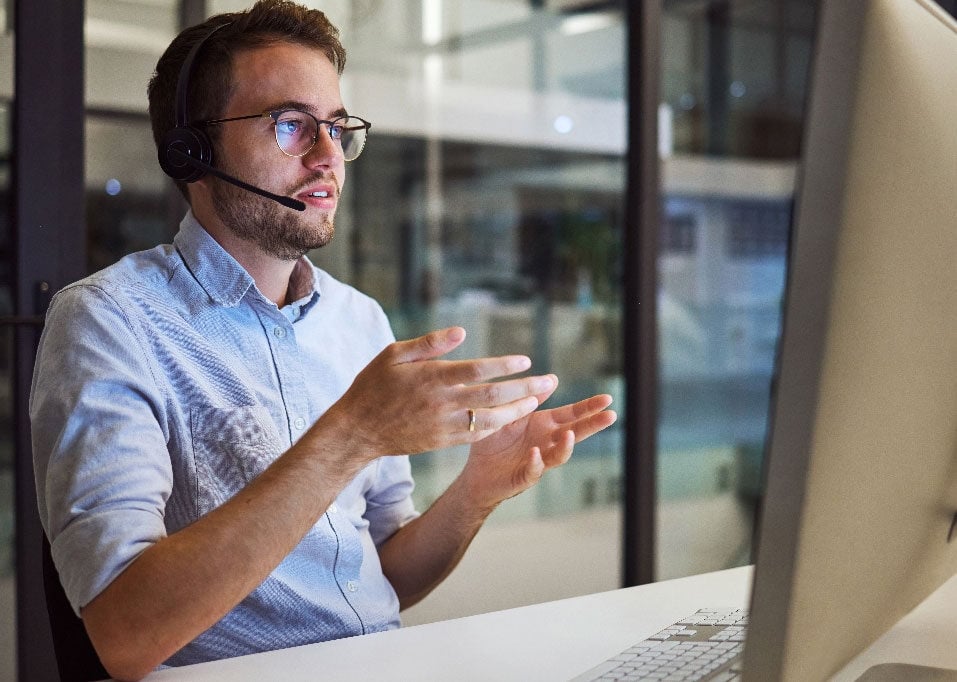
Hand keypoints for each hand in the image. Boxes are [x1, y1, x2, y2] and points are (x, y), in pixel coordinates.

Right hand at [320, 327, 556, 461]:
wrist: (358, 429)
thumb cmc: (374, 385)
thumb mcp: (394, 355)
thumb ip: (429, 343)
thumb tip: (462, 332)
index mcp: (432, 377)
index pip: (477, 370)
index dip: (504, 366)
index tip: (526, 361)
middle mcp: (442, 402)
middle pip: (492, 396)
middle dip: (525, 388)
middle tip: (550, 382)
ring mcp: (443, 425)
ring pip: (490, 419)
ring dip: (517, 410)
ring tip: (537, 401)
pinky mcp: (442, 441)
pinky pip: (476, 434)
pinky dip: (497, 426)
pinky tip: (512, 418)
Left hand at [459, 385, 616, 510]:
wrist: (475, 471)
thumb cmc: (494, 440)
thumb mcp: (511, 413)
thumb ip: (530, 398)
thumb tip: (553, 378)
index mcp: (544, 425)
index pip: (572, 415)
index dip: (589, 407)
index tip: (607, 399)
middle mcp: (546, 443)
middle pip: (575, 433)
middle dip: (592, 425)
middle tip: (611, 415)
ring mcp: (538, 461)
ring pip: (559, 456)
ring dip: (566, 446)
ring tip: (569, 434)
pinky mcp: (523, 477)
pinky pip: (532, 471)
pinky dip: (535, 463)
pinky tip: (534, 453)